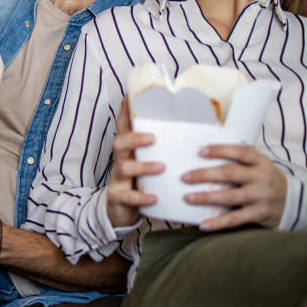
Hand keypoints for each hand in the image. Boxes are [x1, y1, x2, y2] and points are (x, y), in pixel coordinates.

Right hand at [106, 97, 163, 225]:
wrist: (120, 211)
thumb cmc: (139, 182)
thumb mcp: (146, 162)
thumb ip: (161, 149)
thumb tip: (189, 132)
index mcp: (129, 151)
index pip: (124, 127)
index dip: (126, 112)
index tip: (130, 95)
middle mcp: (121, 161)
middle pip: (119, 143)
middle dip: (134, 138)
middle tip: (153, 138)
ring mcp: (118, 179)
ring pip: (125, 168)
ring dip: (143, 166)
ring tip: (161, 167)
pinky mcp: (119, 198)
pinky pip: (128, 196)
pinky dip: (141, 197)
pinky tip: (154, 197)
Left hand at [181, 144, 286, 230]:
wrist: (296, 202)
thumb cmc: (267, 180)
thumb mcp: (260, 166)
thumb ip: (240, 160)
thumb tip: (205, 153)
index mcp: (261, 162)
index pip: (239, 152)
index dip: (219, 150)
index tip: (200, 151)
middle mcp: (262, 178)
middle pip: (230, 174)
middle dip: (204, 175)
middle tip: (184, 177)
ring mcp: (261, 197)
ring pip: (230, 197)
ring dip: (206, 197)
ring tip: (187, 198)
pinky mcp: (259, 214)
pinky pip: (235, 219)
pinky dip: (218, 223)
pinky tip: (203, 225)